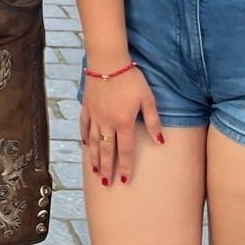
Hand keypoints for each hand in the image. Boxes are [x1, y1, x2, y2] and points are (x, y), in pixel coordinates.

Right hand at [79, 66, 162, 186]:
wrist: (108, 62)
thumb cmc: (131, 78)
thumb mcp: (147, 99)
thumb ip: (153, 122)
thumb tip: (161, 141)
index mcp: (124, 123)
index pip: (125, 150)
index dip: (125, 166)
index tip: (125, 179)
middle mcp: (107, 123)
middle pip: (106, 150)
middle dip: (107, 168)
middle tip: (106, 183)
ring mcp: (95, 115)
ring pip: (93, 141)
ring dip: (94, 157)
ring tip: (94, 171)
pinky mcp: (87, 106)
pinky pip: (84, 125)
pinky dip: (84, 137)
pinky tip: (84, 144)